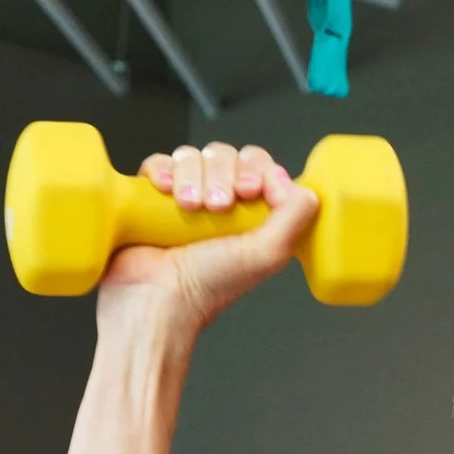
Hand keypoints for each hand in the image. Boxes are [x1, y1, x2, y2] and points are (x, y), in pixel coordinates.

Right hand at [99, 142, 320, 336]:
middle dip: (223, 175)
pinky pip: (159, 164)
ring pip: (192, 156)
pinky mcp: (152, 196)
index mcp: (250, 214)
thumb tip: (301, 186)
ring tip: (191, 207)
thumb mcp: (268, 254)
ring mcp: (185, 197)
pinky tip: (165, 190)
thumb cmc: (210, 286)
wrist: (158, 298)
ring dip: (193, 176)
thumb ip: (295, 217)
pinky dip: (163, 171)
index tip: (249, 191)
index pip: (258, 165)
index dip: (256, 169)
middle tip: (218, 207)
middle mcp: (219, 202)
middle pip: (225, 155)